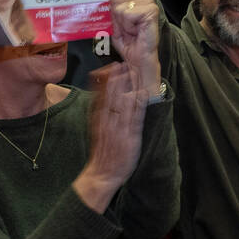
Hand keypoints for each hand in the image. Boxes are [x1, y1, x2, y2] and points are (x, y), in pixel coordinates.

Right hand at [76, 61, 148, 209]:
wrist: (102, 174)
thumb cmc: (102, 151)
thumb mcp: (96, 128)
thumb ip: (100, 110)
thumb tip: (103, 92)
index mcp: (98, 118)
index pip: (103, 94)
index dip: (109, 78)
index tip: (114, 65)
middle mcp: (107, 121)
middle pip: (113, 96)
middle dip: (119, 79)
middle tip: (125, 63)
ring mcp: (119, 129)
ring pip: (124, 104)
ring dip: (129, 87)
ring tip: (134, 73)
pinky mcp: (130, 137)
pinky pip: (135, 119)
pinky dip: (138, 105)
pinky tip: (142, 94)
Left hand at [109, 0, 159, 93]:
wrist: (137, 59)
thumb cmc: (128, 42)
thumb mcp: (115, 21)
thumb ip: (112, 5)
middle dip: (115, 14)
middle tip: (125, 26)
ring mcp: (149, 3)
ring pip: (120, 5)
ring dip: (121, 21)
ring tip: (130, 29)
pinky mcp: (151, 11)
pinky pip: (128, 12)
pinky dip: (127, 24)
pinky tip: (135, 31)